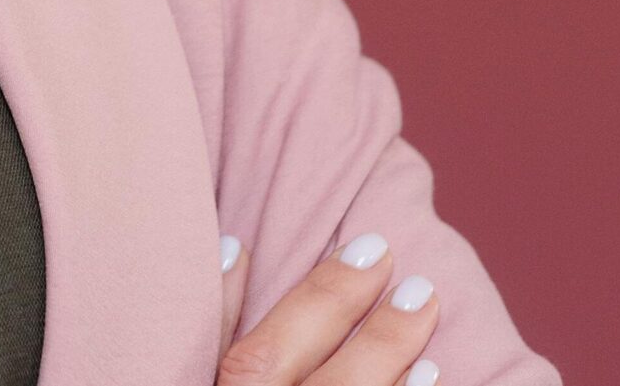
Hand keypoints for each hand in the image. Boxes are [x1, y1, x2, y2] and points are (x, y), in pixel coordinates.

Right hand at [215, 229, 441, 384]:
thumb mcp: (188, 371)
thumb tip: (236, 246)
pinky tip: (431, 377)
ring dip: (395, 372)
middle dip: (376, 334)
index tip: (369, 248)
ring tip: (425, 316)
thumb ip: (211, 318)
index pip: (267, 353)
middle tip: (416, 283)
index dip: (321, 297)